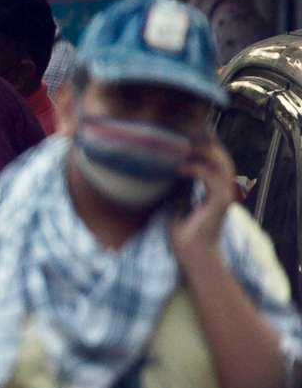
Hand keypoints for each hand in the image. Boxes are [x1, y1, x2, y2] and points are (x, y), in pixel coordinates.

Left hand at [169, 139, 239, 264]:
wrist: (191, 253)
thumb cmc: (183, 232)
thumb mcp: (177, 203)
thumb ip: (177, 188)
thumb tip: (164, 171)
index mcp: (215, 190)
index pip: (217, 162)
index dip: (207, 147)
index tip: (189, 134)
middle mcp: (224, 191)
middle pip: (223, 159)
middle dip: (208, 144)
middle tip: (188, 134)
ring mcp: (224, 196)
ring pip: (223, 165)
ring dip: (204, 153)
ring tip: (184, 146)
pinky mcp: (220, 203)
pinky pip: (212, 180)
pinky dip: (197, 170)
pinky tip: (180, 168)